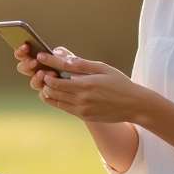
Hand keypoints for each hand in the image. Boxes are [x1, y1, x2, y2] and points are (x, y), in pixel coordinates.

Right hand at [14, 43, 74, 91]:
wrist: (87, 88)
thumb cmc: (79, 70)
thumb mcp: (72, 59)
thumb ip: (64, 54)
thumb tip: (55, 52)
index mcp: (40, 59)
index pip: (24, 54)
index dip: (21, 50)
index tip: (26, 46)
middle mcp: (38, 71)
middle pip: (23, 68)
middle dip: (28, 65)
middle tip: (35, 62)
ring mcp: (43, 83)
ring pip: (33, 82)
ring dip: (37, 78)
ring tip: (46, 74)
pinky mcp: (49, 94)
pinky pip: (42, 95)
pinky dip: (45, 91)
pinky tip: (51, 88)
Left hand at [34, 51, 158, 123]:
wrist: (133, 105)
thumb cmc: (120, 84)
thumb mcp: (104, 68)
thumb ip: (83, 64)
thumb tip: (66, 58)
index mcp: (86, 84)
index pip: (60, 73)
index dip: (48, 63)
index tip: (40, 56)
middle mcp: (82, 98)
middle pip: (53, 87)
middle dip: (44, 78)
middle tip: (41, 69)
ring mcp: (82, 109)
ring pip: (56, 99)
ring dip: (47, 89)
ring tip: (46, 81)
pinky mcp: (83, 116)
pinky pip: (63, 107)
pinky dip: (55, 99)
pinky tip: (55, 92)